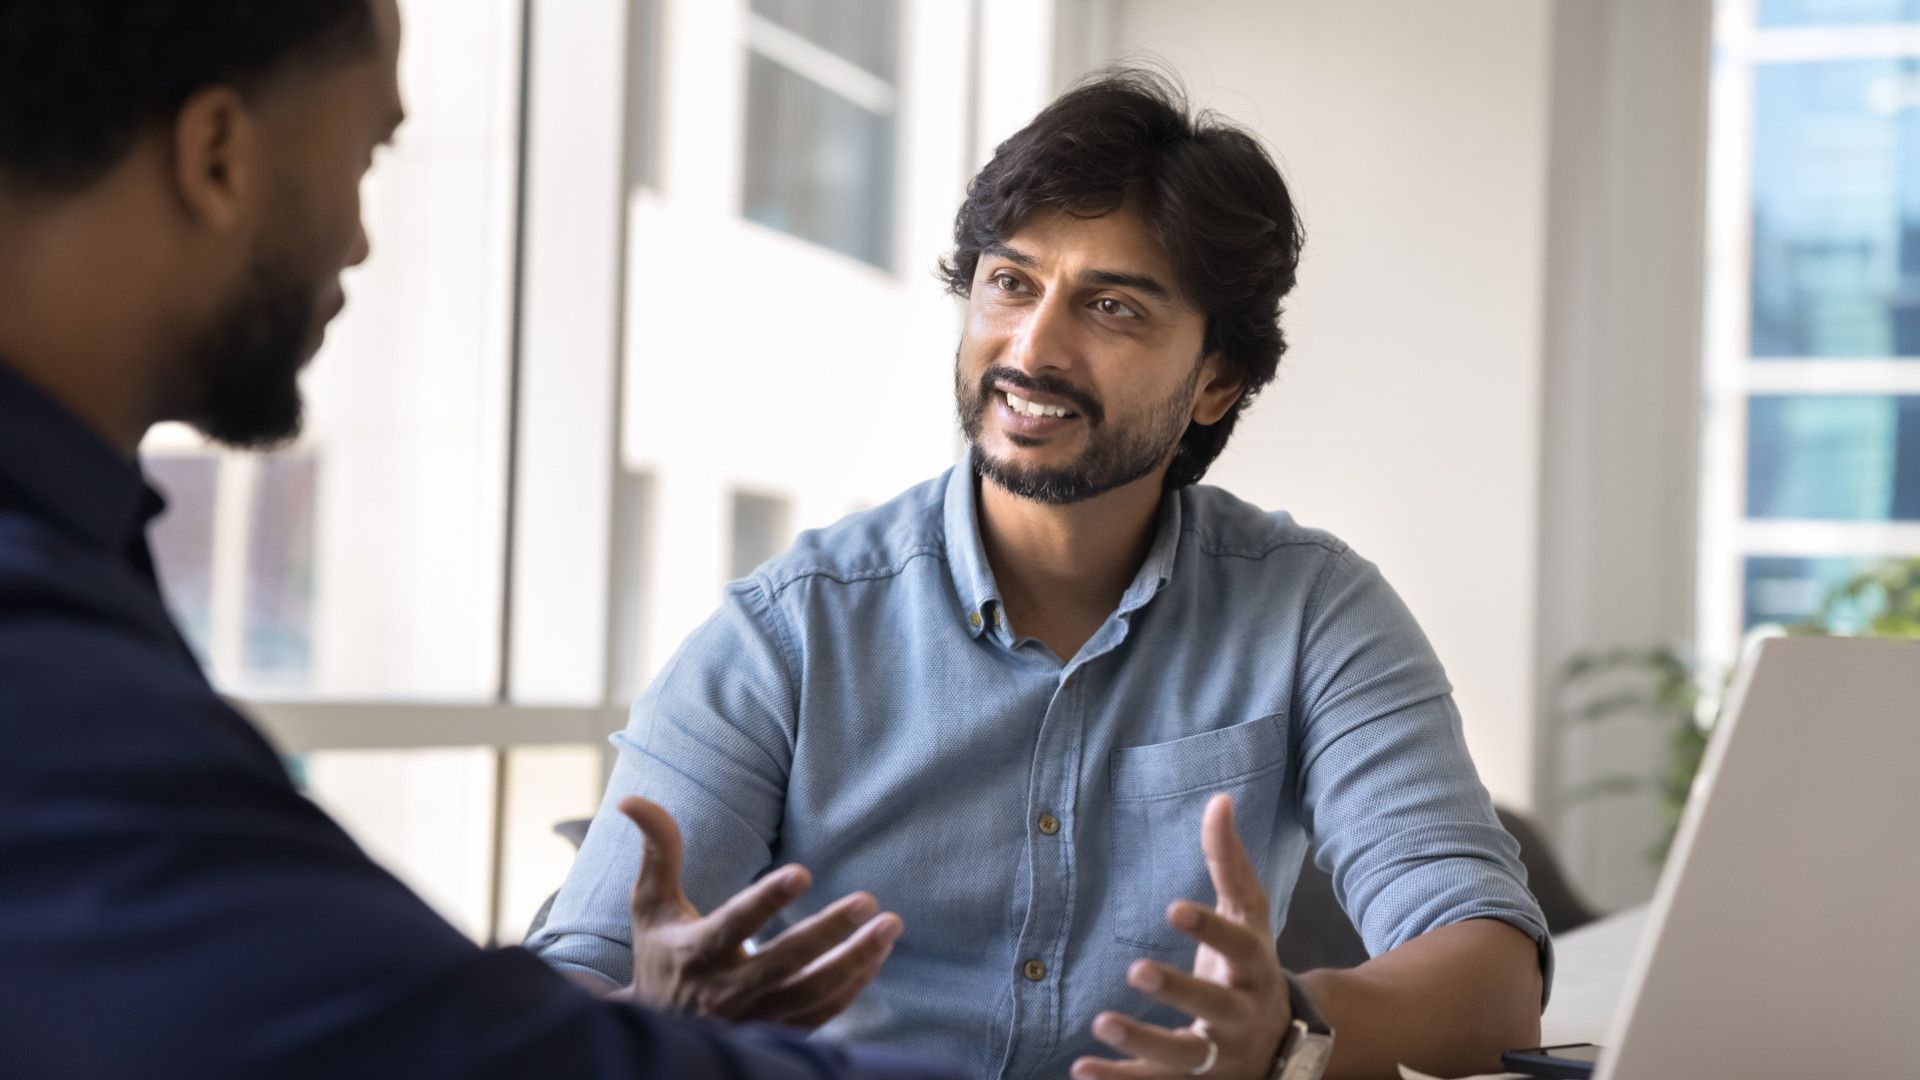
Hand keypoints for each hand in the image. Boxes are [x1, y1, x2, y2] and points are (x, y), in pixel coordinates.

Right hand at [613, 796, 903, 1027]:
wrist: (658, 1029)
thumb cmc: (659, 954)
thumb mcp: (650, 905)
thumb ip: (658, 851)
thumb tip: (632, 799)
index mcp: (696, 952)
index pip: (735, 924)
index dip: (768, 900)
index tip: (804, 871)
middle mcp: (726, 990)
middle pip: (785, 963)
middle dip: (829, 933)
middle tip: (868, 901)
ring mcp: (754, 1017)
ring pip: (812, 993)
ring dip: (856, 960)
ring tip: (889, 926)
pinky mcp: (776, 1032)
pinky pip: (823, 1014)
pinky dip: (853, 985)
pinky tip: (877, 954)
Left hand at [1074, 794, 1291, 1078]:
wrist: (1282, 1048)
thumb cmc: (1252, 968)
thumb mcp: (1249, 916)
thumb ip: (1229, 862)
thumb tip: (1219, 800)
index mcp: (1254, 971)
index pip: (1238, 946)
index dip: (1209, 928)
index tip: (1173, 907)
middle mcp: (1241, 1017)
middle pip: (1214, 1007)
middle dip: (1179, 990)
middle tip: (1137, 969)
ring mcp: (1218, 1056)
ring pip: (1183, 1057)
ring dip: (1143, 1041)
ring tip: (1101, 1022)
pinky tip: (1080, 1069)